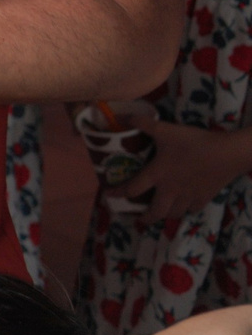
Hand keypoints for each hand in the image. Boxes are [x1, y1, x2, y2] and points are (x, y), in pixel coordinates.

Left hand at [123, 123, 251, 223]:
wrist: (226, 153)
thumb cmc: (193, 142)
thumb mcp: (165, 129)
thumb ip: (142, 123)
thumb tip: (122, 117)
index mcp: (157, 174)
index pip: (132, 189)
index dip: (118, 193)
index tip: (109, 196)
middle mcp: (170, 190)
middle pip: (155, 212)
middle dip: (145, 217)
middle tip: (140, 218)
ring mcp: (188, 196)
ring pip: (174, 213)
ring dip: (165, 214)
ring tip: (161, 212)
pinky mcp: (204, 198)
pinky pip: (191, 210)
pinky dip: (185, 210)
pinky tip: (183, 205)